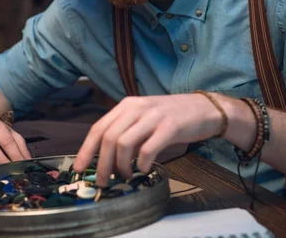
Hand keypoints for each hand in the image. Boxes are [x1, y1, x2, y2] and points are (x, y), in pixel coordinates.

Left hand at [73, 93, 226, 185]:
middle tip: (103, 180)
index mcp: (127, 105)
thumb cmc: (172, 116)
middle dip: (102, 163)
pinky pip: (147, 149)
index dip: (86, 150)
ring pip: (124, 144)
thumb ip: (126, 130)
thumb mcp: (144, 117)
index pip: (98, 127)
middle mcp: (137, 108)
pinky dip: (142, 163)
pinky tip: (144, 169)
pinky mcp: (170, 127)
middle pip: (108, 137)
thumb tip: (105, 156)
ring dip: (121, 165)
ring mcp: (153, 116)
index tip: (79, 168)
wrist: (205, 108)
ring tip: (126, 175)